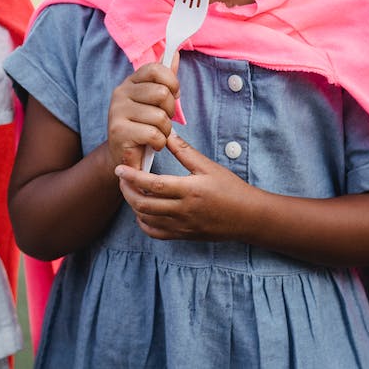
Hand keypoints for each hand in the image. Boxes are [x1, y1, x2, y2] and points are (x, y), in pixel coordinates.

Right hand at [106, 62, 178, 170]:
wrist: (124, 155)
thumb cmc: (143, 125)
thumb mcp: (154, 100)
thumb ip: (164, 78)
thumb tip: (175, 53)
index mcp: (130, 82)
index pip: (155, 69)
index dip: (171, 82)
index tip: (173, 95)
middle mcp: (120, 93)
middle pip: (161, 93)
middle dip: (170, 111)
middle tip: (162, 121)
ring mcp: (117, 112)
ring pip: (159, 116)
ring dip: (165, 131)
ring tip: (156, 134)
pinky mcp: (118, 132)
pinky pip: (153, 134)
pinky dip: (160, 143)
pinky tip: (152, 144)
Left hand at [115, 132, 252, 240]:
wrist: (248, 217)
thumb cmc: (230, 188)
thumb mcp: (209, 166)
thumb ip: (185, 151)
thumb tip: (167, 134)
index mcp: (189, 190)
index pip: (153, 184)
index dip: (132, 176)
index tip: (119, 168)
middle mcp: (183, 210)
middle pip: (144, 204)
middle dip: (127, 191)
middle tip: (122, 178)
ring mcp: (182, 226)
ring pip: (147, 219)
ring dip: (133, 205)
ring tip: (131, 190)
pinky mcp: (183, 235)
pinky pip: (156, 233)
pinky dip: (144, 222)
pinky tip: (143, 210)